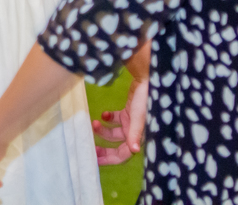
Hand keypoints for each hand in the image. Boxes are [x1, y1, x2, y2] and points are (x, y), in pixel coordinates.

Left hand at [94, 42, 149, 164]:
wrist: (147, 77)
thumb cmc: (145, 98)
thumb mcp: (138, 117)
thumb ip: (135, 133)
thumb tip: (135, 150)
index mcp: (138, 136)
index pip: (123, 155)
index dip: (109, 159)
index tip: (94, 160)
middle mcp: (135, 132)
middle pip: (118, 146)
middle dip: (104, 148)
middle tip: (91, 147)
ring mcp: (131, 122)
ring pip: (114, 132)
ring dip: (103, 130)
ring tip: (94, 123)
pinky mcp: (129, 111)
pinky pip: (116, 119)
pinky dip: (109, 118)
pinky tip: (103, 114)